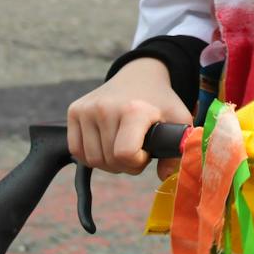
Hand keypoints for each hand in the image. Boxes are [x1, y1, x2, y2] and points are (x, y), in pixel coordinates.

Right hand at [66, 59, 192, 176]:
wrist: (139, 76)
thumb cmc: (160, 102)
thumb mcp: (179, 120)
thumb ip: (178, 151)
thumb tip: (165, 178)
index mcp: (133, 109)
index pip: (125, 154)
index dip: (138, 161)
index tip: (147, 150)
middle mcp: (105, 107)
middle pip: (110, 161)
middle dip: (126, 164)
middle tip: (137, 148)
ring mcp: (87, 109)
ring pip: (92, 160)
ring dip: (109, 162)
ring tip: (123, 145)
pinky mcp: (74, 111)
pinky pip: (76, 151)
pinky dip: (92, 156)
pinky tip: (106, 144)